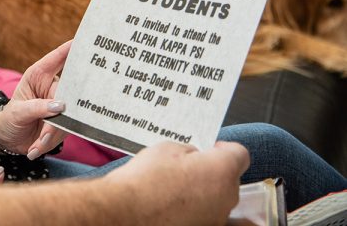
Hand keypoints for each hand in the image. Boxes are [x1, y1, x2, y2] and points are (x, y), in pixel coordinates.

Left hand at [0, 41, 70, 157]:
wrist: (8, 140)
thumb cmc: (10, 119)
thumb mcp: (17, 112)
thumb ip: (37, 108)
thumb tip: (60, 106)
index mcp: (39, 75)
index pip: (58, 58)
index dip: (72, 48)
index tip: (86, 39)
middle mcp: (53, 87)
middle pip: (69, 93)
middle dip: (61, 113)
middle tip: (50, 125)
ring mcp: (61, 105)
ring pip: (68, 118)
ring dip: (50, 134)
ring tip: (34, 144)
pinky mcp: (65, 122)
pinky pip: (65, 133)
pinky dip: (49, 143)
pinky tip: (34, 149)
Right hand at [105, 141, 248, 225]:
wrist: (127, 211)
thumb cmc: (145, 181)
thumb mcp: (167, 149)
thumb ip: (189, 151)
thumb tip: (193, 158)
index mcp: (221, 171)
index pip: (239, 154)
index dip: (224, 149)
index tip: (212, 149)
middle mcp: (227, 198)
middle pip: (229, 179)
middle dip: (212, 172)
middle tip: (186, 168)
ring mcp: (217, 219)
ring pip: (218, 200)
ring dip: (204, 193)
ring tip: (176, 189)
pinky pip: (208, 215)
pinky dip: (198, 210)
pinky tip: (178, 205)